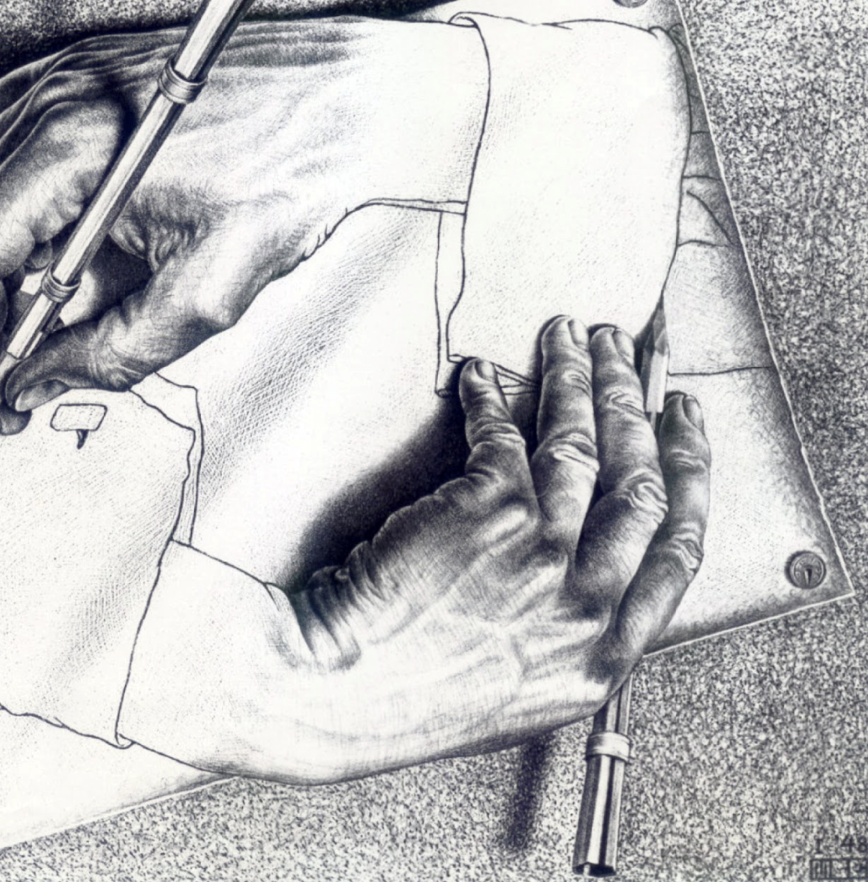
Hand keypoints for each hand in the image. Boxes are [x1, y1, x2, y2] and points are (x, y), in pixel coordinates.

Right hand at [0, 17, 485, 436]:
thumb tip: (42, 381)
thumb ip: (113, 352)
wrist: (354, 102)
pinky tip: (53, 258)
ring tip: (36, 328)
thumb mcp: (210, 293)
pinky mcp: (76, 82)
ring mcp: (56, 83)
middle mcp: (46, 105)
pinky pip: (2, 157)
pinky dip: (11, 220)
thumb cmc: (298, 174)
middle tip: (0, 381)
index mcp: (70, 151)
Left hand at [147, 318, 710, 781]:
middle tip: (626, 355)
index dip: (690, 475)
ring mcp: (544, 555)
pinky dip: (490, 396)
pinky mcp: (488, 512)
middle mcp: (587, 605)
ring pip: (582, 446)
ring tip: (568, 336)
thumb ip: (564, 634)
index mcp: (602, 658)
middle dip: (637, 406)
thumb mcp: (518, 692)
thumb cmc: (409, 694)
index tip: (684, 426)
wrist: (339, 695)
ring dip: (579, 378)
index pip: (678, 552)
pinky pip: (503, 433)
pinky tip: (480, 374)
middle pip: (641, 484)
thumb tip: (580, 565)